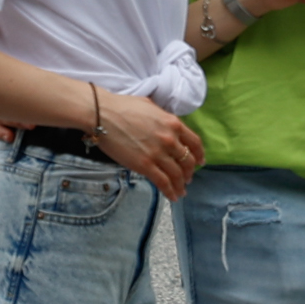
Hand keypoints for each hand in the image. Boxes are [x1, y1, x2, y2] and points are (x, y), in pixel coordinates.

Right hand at [89, 86, 205, 199]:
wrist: (103, 115)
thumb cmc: (123, 107)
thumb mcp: (151, 107)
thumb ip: (163, 118)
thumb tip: (166, 125)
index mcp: (173, 123)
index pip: (194, 142)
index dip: (199, 154)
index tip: (201, 161)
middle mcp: (170, 139)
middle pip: (188, 161)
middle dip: (190, 172)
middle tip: (188, 178)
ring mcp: (158, 153)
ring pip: (177, 174)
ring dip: (181, 185)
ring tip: (181, 191)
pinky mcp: (144, 165)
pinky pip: (163, 182)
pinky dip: (170, 191)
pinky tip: (173, 197)